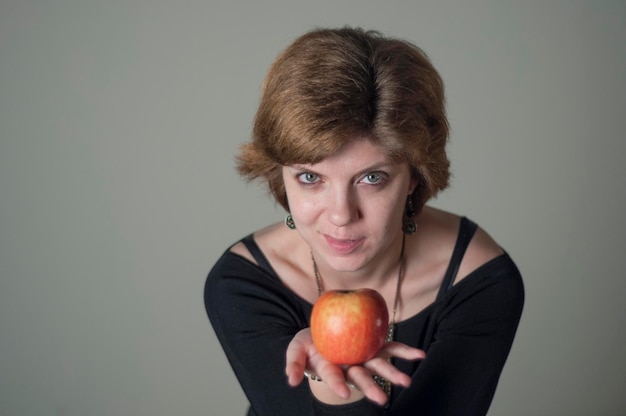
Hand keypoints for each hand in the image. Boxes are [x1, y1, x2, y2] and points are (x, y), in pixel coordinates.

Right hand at [285, 328, 424, 405]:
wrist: (324, 329)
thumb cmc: (308, 344)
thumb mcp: (296, 349)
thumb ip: (294, 363)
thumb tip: (291, 381)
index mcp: (331, 368)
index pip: (334, 377)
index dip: (337, 385)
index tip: (342, 393)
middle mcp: (351, 366)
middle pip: (361, 378)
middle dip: (371, 389)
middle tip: (382, 399)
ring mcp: (364, 356)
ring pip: (379, 366)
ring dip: (393, 374)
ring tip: (406, 382)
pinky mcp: (375, 345)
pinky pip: (392, 348)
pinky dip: (405, 352)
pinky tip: (420, 355)